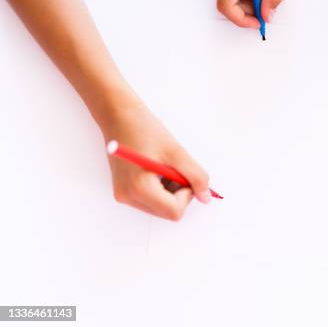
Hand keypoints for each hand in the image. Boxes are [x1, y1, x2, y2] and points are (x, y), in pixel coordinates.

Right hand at [101, 100, 210, 220]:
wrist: (119, 117)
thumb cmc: (145, 130)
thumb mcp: (177, 153)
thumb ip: (196, 176)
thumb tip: (206, 198)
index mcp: (139, 188)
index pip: (174, 211)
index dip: (187, 194)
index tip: (184, 174)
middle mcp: (128, 197)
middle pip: (167, 212)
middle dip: (179, 193)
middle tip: (175, 168)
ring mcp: (124, 196)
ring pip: (160, 208)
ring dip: (170, 190)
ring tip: (164, 165)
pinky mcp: (124, 191)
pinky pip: (151, 200)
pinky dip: (161, 188)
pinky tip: (156, 168)